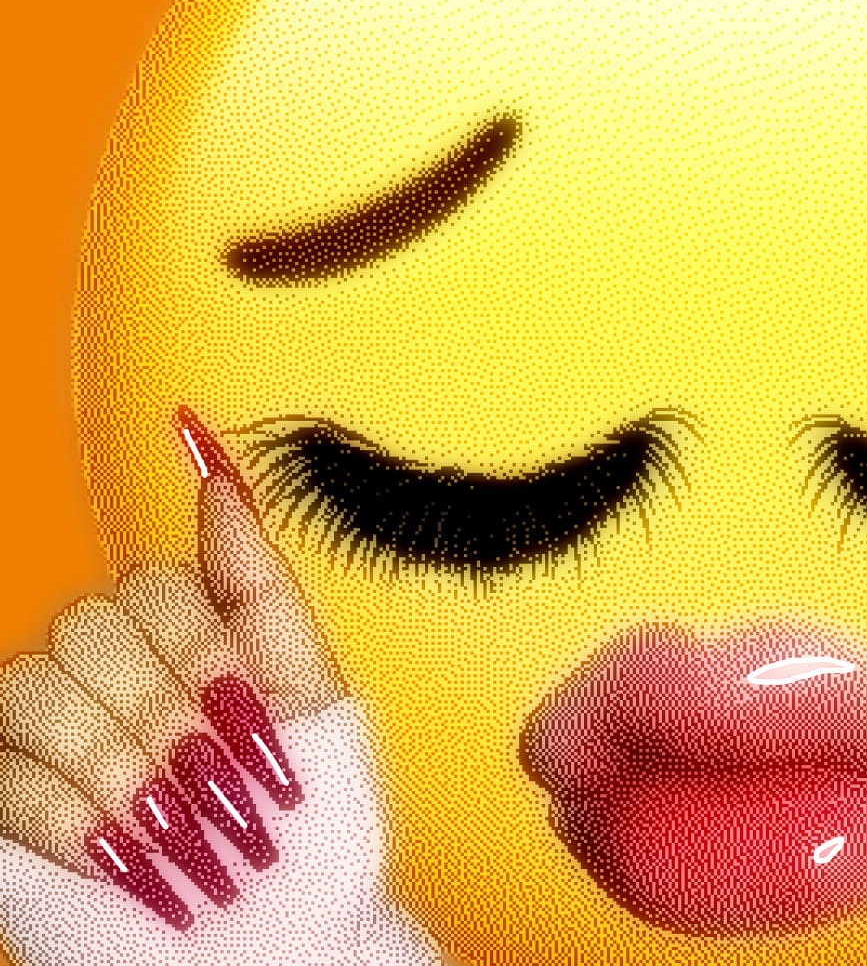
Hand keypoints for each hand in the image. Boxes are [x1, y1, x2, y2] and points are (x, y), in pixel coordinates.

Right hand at [0, 408, 442, 964]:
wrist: (281, 920)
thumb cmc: (303, 813)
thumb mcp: (308, 688)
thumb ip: (258, 580)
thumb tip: (221, 475)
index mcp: (181, 635)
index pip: (151, 582)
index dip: (201, 648)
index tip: (244, 706)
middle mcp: (108, 670)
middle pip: (88, 625)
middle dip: (164, 709)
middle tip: (212, 770)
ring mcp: (52, 733)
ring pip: (32, 687)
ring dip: (119, 762)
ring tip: (174, 817)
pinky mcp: (11, 799)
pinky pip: (7, 774)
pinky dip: (72, 816)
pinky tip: (123, 846)